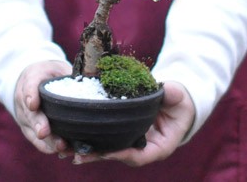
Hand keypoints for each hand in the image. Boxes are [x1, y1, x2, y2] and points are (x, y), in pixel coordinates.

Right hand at [14, 60, 72, 154]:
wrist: (32, 80)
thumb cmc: (50, 73)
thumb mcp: (58, 67)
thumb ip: (70, 75)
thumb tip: (94, 81)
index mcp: (33, 78)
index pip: (29, 85)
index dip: (30, 94)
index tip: (33, 104)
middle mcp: (25, 100)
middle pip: (30, 113)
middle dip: (38, 123)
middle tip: (44, 132)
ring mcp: (25, 117)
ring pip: (33, 131)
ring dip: (47, 140)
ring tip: (61, 146)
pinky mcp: (29, 130)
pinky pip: (37, 141)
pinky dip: (49, 147)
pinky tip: (63, 151)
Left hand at [73, 81, 194, 165]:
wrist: (175, 102)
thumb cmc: (179, 102)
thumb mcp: (178, 97)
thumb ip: (173, 94)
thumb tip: (167, 89)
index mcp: (159, 146)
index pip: (140, 156)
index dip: (122, 154)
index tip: (107, 152)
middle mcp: (143, 148)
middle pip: (118, 156)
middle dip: (98, 156)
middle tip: (77, 155)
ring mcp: (131, 142)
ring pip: (108, 150)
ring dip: (88, 150)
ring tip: (67, 149)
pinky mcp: (121, 134)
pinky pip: (104, 139)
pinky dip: (89, 138)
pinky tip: (71, 136)